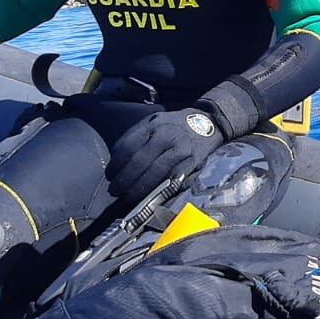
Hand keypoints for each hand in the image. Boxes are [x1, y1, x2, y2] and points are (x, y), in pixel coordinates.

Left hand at [106, 107, 224, 201]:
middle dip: (124, 180)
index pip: (128, 147)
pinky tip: (151, 195)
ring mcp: (182, 148)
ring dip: (139, 188)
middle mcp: (167, 135)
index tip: (110, 176)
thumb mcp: (154, 121)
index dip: (116, 165)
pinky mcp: (194, 161)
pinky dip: (161, 188)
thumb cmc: (175, 126)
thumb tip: (116, 162)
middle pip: (139, 161)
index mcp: (153, 125)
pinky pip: (174, 178)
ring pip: (156, 172)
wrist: (208, 121)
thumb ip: (136, 137)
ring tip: (129, 196)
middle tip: (115, 191)